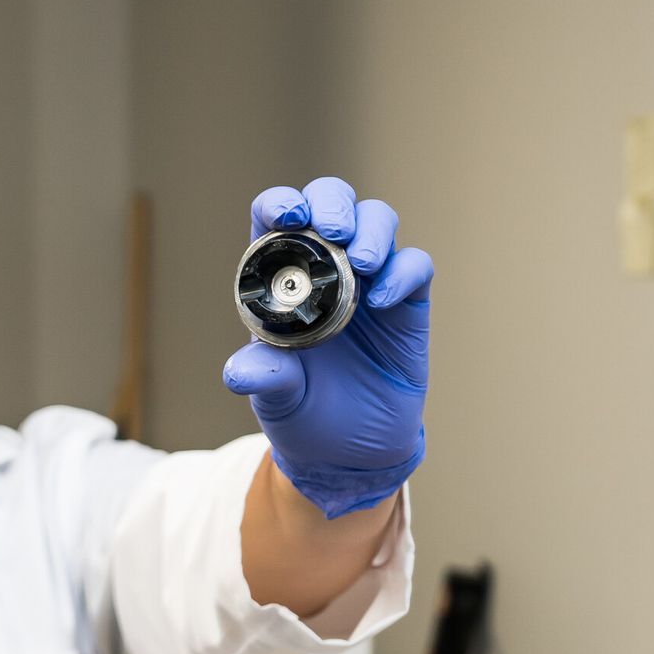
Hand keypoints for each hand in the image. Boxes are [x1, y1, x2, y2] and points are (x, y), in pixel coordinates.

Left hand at [222, 177, 431, 517]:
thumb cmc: (302, 413)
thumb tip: (239, 372)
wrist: (349, 451)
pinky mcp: (406, 302)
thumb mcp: (276, 398)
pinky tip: (383, 300)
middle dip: (331, 203)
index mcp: (279, 279)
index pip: (276, 221)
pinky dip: (402, 272)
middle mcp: (324, 269)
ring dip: (371, 229)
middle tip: (333, 230)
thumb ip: (264, 377)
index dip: (279, 205)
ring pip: (378, 221)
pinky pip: (414, 266)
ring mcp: (368, 280)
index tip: (287, 216)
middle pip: (331, 203)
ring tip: (361, 262)